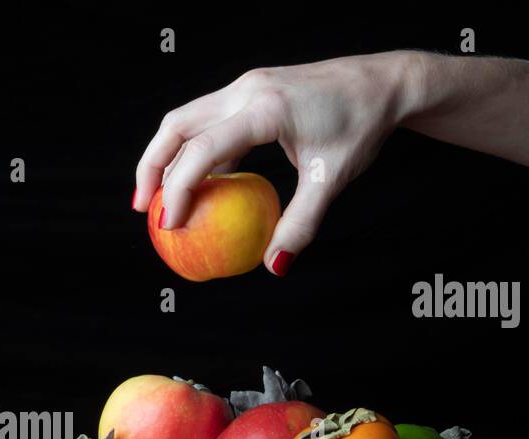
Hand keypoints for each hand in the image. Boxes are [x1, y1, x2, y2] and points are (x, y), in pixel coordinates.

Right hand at [132, 52, 420, 275]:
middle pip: (177, 126)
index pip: (203, 150)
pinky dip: (194, 151)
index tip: (170, 225)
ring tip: (162, 197)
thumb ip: (301, 223)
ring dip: (168, 156)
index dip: (179, 189)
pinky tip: (201, 183)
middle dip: (152, 167)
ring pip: (187, 119)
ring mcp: (246, 86)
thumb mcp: (333, 179)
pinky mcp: (250, 90)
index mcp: (265, 109)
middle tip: (145, 209)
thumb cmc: (362, 127)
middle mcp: (246, 90)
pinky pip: (209, 121)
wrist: (384, 82)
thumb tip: (275, 266)